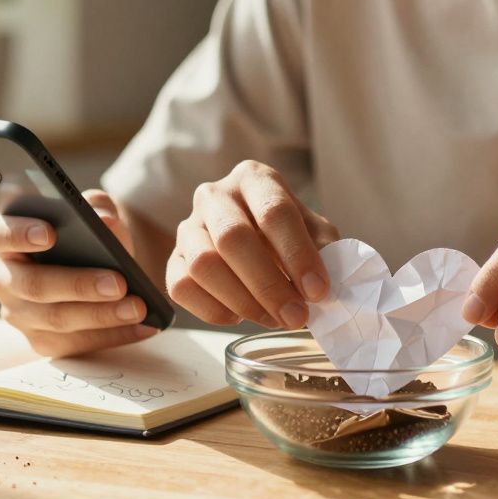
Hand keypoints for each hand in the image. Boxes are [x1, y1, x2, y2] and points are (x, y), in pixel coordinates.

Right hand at [0, 189, 154, 356]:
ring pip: (56, 319)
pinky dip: (114, 335)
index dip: (18, 234)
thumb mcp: (94, 213)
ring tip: (138, 307)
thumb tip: (104, 220)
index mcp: (4, 240)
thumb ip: (97, 207)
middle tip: (118, 282)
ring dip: (102, 315)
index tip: (50, 234)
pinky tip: (144, 326)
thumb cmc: (88, 235)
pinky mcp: (42, 341)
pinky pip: (76, 344)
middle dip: (78, 284)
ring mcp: (19, 315)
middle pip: (33, 285)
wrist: (98, 269)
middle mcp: (4, 279)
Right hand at [166, 160, 339, 328]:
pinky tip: (241, 316)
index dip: (298, 254)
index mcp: (255, 179)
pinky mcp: (172, 259)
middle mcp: (215, 195)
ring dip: (243, 301)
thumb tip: (320, 286)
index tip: (318, 291)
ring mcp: (188, 226)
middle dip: (268, 284)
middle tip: (296, 316)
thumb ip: (324, 252)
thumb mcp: (315, 233)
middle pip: (233, 238)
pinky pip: (181, 288)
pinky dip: (214, 310)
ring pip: (203, 264)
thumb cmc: (289, 236)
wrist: (258, 241)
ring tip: (274, 319)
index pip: (274, 211)